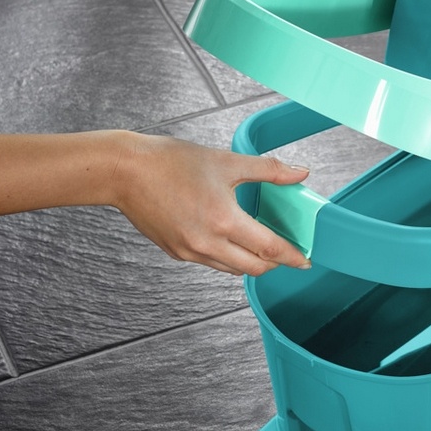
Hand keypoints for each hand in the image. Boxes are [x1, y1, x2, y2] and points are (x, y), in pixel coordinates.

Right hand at [109, 132, 312, 275]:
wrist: (124, 171)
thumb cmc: (171, 162)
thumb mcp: (226, 161)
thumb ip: (269, 169)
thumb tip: (301, 173)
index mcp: (223, 220)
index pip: (270, 249)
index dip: (292, 257)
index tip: (306, 261)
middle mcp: (206, 243)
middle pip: (254, 268)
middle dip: (275, 263)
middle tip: (286, 252)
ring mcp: (189, 251)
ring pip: (232, 269)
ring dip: (250, 261)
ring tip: (259, 243)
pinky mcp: (175, 252)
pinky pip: (210, 262)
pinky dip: (226, 256)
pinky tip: (229, 237)